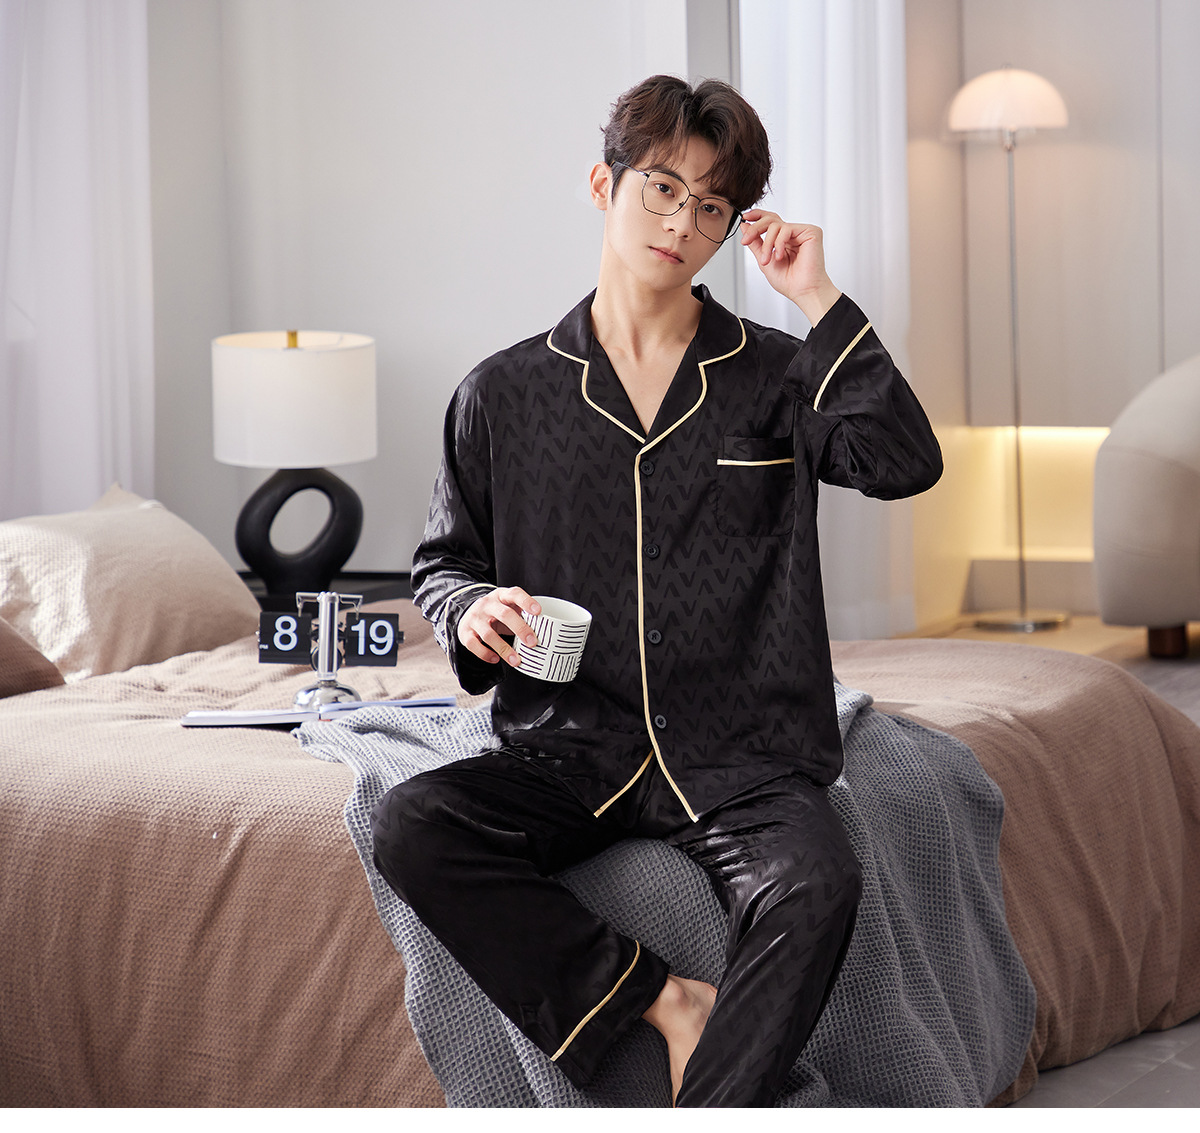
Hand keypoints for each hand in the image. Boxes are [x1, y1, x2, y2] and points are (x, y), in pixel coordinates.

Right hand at [457, 586, 541, 666]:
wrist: (470, 612)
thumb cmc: (497, 612)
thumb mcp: (510, 607)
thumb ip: (524, 615)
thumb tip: (547, 633)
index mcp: (501, 596)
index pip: (515, 594)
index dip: (527, 602)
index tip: (538, 612)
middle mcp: (487, 605)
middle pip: (504, 614)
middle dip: (520, 629)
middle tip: (532, 643)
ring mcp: (474, 618)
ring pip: (488, 634)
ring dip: (504, 649)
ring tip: (516, 661)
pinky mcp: (465, 632)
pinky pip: (473, 645)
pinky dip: (485, 654)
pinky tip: (496, 659)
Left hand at [740, 210, 841, 324]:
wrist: (802, 291)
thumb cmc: (788, 281)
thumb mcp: (763, 259)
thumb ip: (755, 243)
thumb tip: (745, 226)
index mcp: (783, 239)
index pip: (770, 221)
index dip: (757, 216)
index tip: (744, 218)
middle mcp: (792, 234)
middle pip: (771, 219)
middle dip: (755, 229)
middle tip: (746, 240)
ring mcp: (802, 232)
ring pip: (776, 225)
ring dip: (767, 243)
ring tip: (767, 260)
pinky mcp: (811, 231)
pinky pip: (787, 228)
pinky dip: (779, 243)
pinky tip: (780, 256)